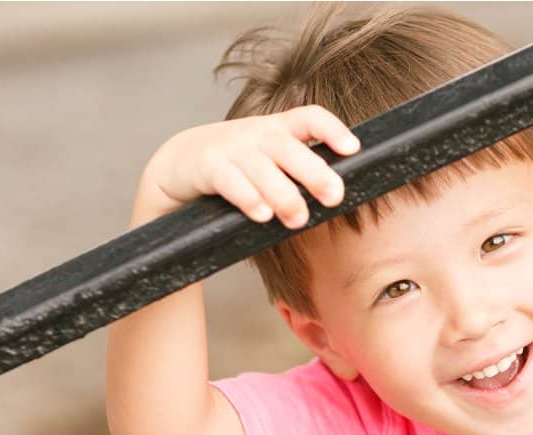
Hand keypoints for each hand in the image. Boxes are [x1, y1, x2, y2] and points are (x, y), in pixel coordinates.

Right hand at [141, 105, 360, 228]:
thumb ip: (299, 172)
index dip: (332, 130)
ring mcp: (231, 149)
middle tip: (334, 197)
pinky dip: (247, 197)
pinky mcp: (207, 167)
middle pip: (289, 148)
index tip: (353, 149)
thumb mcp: (269, 159)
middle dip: (314, 172)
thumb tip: (338, 197)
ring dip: (283, 195)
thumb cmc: (237, 166)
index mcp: (278, 130)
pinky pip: (230, 181)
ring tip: (297, 219)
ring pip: (261, 168)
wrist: (179, 163)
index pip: (310, 118)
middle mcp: (257, 135)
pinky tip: (262, 215)